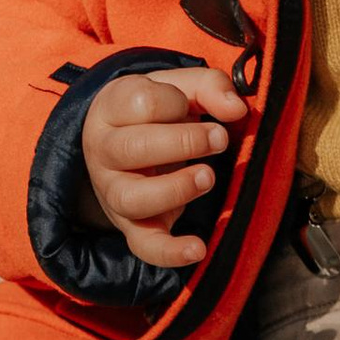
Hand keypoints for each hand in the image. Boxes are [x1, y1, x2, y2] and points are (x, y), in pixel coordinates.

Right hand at [79, 66, 243, 268]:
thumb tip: (236, 109)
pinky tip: (198, 249)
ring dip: (176, 189)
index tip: (190, 106)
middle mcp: (103, 152)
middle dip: (183, 142)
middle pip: (131, 148)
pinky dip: (169, 252)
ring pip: (132, 198)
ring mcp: (114, 192)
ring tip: (208, 177)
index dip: (174, 102)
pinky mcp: (132, 226)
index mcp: (111, 109)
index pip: (140, 102)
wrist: (124, 145)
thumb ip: (209, 86)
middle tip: (219, 139)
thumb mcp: (179, 87)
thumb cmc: (157, 112)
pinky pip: (144, 245)